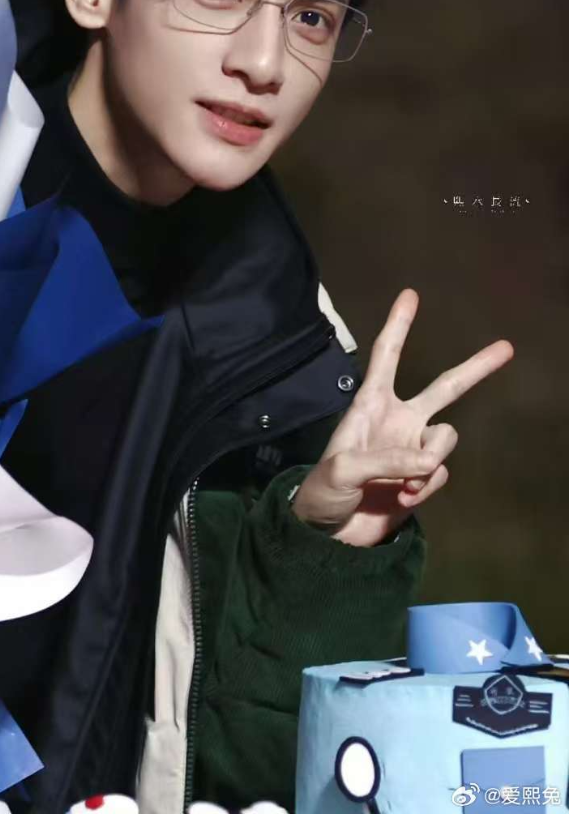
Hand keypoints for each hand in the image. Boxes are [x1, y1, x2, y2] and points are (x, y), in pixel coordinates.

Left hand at [291, 288, 513, 545]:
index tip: (410, 295)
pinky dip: (423, 487)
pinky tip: (400, 498)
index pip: (386, 357)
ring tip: (399, 482)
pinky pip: (439, 474)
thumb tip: (428, 462)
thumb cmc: (322, 493)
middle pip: (445, 388)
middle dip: (477, 368)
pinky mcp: (421, 479)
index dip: (399, 326)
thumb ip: (386, 460)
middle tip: (507, 347)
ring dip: (429, 461)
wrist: (328, 536)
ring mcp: (412, 449)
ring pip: (446, 439)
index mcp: (369, 405)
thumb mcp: (343, 470)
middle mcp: (397, 421)